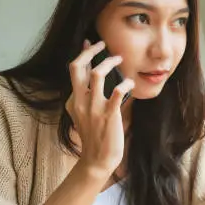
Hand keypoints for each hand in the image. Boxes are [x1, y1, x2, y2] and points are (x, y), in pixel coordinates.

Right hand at [65, 40, 134, 174]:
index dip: (83, 54)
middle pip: (77, 67)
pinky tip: (131, 83)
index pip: (74, 70)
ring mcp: (94, 108)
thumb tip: (91, 78)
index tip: (91, 43)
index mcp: (73, 100)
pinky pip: (117, 92)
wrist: (97, 160)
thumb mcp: (83, 114)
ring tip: (120, 59)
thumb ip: (85, 97)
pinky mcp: (109, 115)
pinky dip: (125, 83)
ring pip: (97, 74)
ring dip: (109, 62)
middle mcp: (80, 101)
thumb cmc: (94, 136)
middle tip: (102, 44)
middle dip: (89, 51)